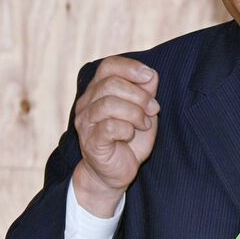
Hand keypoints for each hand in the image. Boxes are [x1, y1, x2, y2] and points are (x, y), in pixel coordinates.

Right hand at [72, 56, 159, 216]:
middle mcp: (87, 103)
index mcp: (98, 90)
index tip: (150, 77)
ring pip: (108, 104)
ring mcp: (86, 123)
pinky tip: (131, 135)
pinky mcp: (90, 142)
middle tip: (153, 109)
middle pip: (110, 83)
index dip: (131, 67)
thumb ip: (146, 92)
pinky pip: (108, 127)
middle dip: (139, 95)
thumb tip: (151, 75)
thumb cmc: (130, 139)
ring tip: (144, 124)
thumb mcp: (144, 112)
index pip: (109, 66)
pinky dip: (126, 128)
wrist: (116, 171)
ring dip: (135, 113)